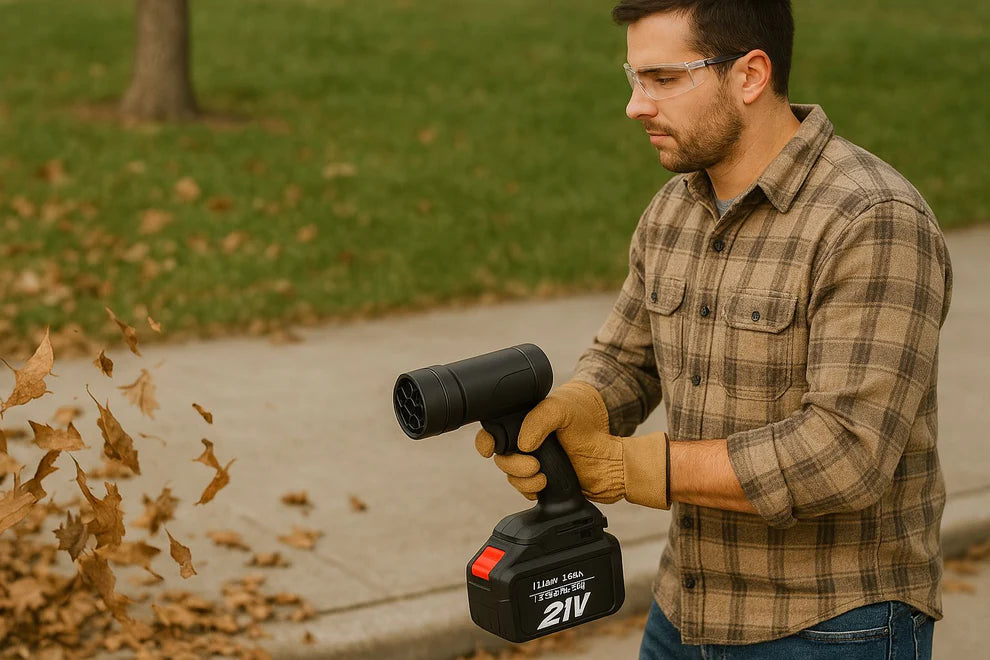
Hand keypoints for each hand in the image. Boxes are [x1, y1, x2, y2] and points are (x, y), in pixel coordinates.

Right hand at [475, 380, 669, 508]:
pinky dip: (531, 490)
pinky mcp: (543, 481)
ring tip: (543, 475)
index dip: (485, 441)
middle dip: (512, 465)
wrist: (611, 454)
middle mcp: (526, 442)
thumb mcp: (562, 408)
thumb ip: (539, 419)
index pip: (494, 431)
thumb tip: (522, 444)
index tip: (489, 449)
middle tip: (534, 464)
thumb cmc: (587, 421)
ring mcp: (534, 462)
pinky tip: (546, 484)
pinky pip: (525, 490)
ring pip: (511, 476)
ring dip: (523, 479)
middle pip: (500, 458)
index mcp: (525, 421)